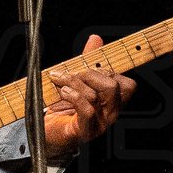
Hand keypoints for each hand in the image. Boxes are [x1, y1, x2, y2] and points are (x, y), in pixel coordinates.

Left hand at [43, 34, 136, 155]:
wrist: (45, 134)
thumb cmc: (62, 109)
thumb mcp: (75, 80)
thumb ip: (87, 61)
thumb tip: (96, 38)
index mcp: (112, 101)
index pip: (127, 84)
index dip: (108, 71)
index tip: (85, 68)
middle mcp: (111, 113)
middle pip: (114, 86)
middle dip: (88, 74)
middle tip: (68, 75)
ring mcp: (100, 124)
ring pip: (97, 95)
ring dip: (74, 83)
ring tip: (60, 83)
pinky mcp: (85, 131)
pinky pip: (87, 109)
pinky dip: (73, 96)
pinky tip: (63, 93)